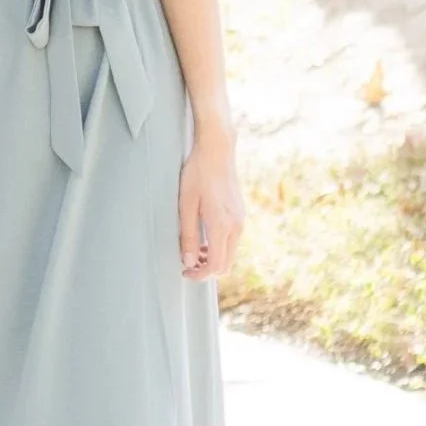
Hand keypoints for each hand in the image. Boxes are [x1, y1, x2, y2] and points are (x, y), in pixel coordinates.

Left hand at [177, 130, 244, 280]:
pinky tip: (205, 238)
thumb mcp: (186, 205)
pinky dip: (219, 248)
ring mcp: (241, 220)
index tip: (184, 271)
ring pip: (230, 254)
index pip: (215, 266)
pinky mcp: (240, 215)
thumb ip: (188, 236)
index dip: (199, 275)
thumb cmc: (198, 174)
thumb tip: (188, 262)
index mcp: (222, 226)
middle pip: (226, 265)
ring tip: (194, 251)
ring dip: (213, 259)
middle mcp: (236, 226)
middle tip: (187, 265)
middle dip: (207, 271)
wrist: (218, 150)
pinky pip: (232, 241)